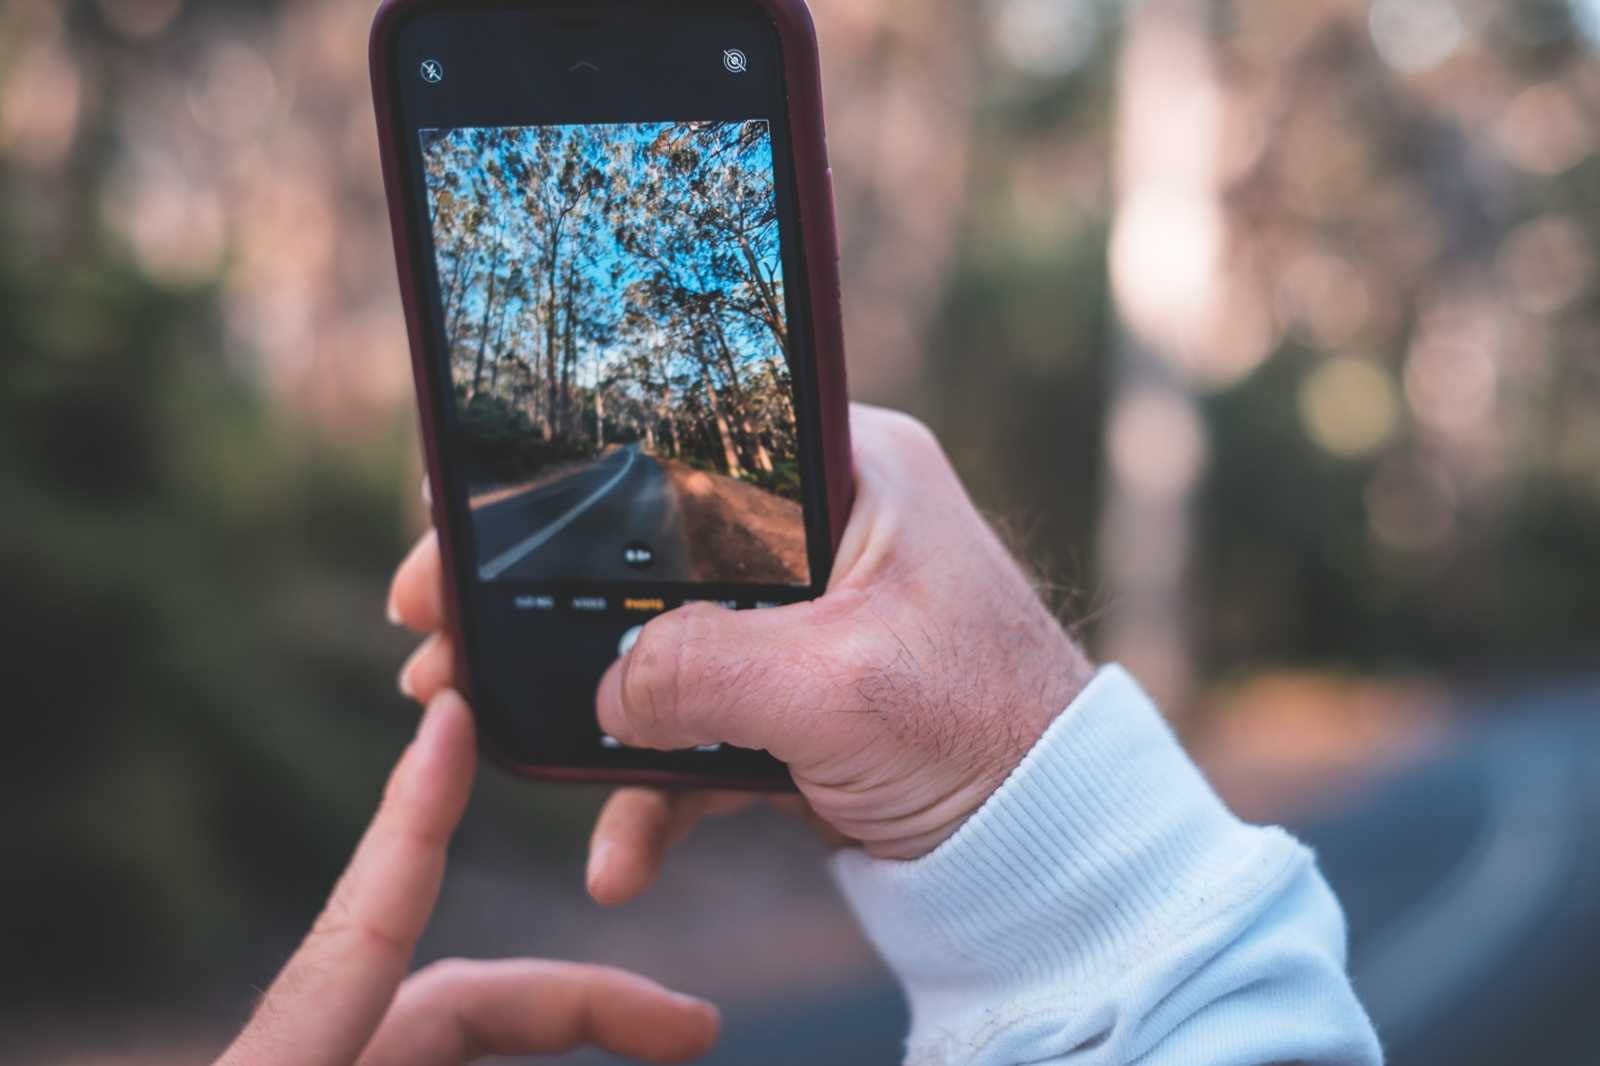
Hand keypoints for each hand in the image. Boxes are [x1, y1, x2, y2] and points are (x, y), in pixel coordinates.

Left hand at [214, 690, 718, 1065]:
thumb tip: (563, 986)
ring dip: (563, 1042)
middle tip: (694, 1028)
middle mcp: (306, 1063)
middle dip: (584, 995)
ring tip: (669, 1048)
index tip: (452, 717)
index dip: (415, 817)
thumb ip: (445, 1031)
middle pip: (457, 997)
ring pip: (455, 1041)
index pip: (366, 928)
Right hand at [390, 405, 1092, 895]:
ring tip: (479, 730)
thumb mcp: (839, 689)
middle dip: (539, 603)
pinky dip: (653, 788)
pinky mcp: (797, 700)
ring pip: (660, 643)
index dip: (563, 479)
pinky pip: (699, 727)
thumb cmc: (990, 736)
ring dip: (578, 699)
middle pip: (646, 548)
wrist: (1054, 852)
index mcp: (847, 473)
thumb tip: (602, 686)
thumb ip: (704, 669)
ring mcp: (804, 621)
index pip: (678, 446)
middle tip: (434, 631)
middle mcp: (821, 533)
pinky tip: (618, 856)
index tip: (468, 519)